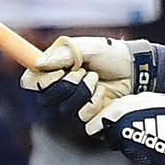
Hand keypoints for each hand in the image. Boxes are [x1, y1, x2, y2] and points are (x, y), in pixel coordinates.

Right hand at [22, 35, 152, 122]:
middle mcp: (59, 87)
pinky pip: (83, 116)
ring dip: (84, 90)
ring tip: (96, 79)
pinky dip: (96, 101)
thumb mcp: (87, 48)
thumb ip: (62, 56)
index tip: (59, 71)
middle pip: (45, 99)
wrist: (134, 69)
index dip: (41, 81)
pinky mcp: (88, 115)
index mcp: (53, 68)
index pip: (30, 81)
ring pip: (64, 109)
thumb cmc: (111, 54)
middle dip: (67, 84)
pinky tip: (104, 92)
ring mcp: (72, 103)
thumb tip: (38, 64)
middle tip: (83, 72)